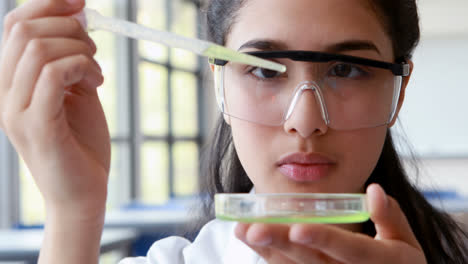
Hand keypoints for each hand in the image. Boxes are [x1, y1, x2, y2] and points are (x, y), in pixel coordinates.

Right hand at [0, 0, 109, 216]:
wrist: (83, 193)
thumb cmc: (82, 144)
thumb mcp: (77, 93)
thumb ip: (72, 60)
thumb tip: (78, 20)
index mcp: (12, 83)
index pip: (13, 26)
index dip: (46, 5)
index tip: (79, 1)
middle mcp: (5, 94)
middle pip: (22, 30)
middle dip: (69, 27)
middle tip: (94, 49)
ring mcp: (16, 111)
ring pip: (38, 49)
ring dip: (79, 49)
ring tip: (98, 71)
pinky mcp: (36, 127)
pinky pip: (52, 75)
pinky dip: (81, 67)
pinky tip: (98, 83)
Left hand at [235, 184, 426, 263]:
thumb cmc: (399, 261)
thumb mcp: (404, 241)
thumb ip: (390, 217)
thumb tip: (374, 190)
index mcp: (378, 262)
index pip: (349, 250)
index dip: (324, 239)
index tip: (299, 227)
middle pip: (311, 261)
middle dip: (281, 244)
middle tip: (254, 229)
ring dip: (268, 251)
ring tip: (243, 230)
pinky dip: (271, 257)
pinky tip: (253, 241)